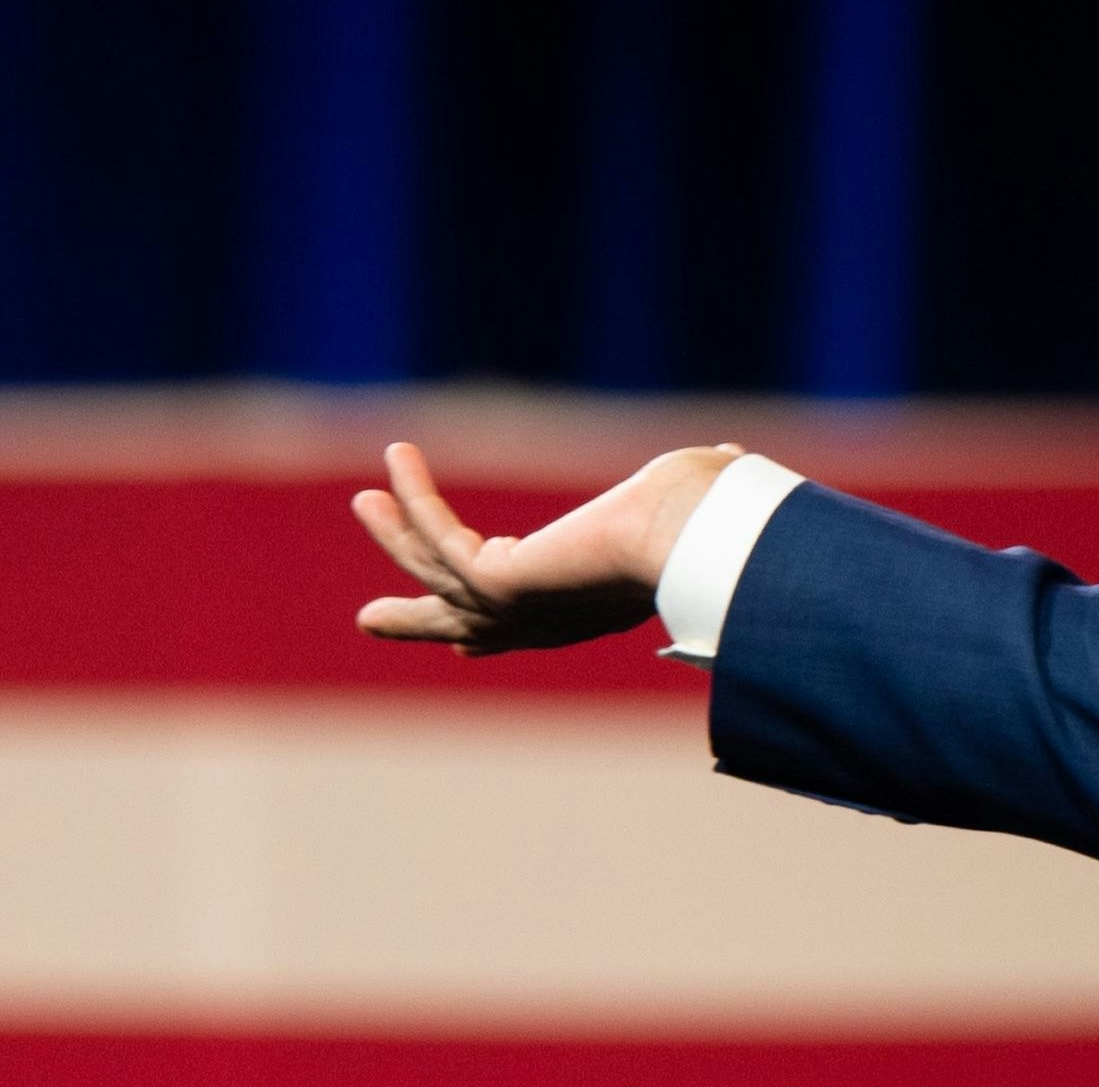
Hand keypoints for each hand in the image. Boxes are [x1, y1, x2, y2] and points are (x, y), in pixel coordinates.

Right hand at [351, 439, 740, 655]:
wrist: (699, 539)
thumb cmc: (711, 525)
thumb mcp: (688, 504)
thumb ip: (703, 486)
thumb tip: (734, 457)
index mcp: (589, 610)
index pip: (523, 628)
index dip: (484, 632)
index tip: (458, 643)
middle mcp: (547, 619)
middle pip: (460, 626)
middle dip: (414, 619)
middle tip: (370, 618)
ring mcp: (515, 608)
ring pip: (433, 577)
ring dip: (396, 535)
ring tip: (364, 501)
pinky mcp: (494, 582)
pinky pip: (436, 535)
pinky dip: (414, 495)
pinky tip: (399, 453)